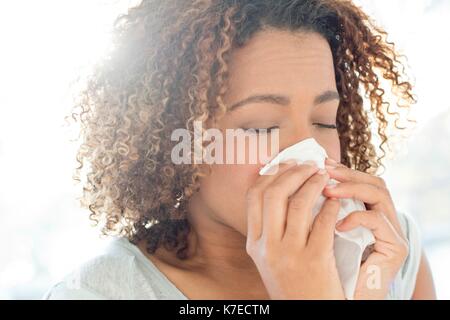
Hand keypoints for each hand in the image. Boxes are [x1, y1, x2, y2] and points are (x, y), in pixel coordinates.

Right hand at [246, 161, 344, 298]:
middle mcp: (267, 247)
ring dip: (314, 183)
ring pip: (299, 203)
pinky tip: (337, 202)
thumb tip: (282, 188)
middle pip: (274, 194)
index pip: (254, 196)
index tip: (287, 165)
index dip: (271, 174)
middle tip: (309, 165)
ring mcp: (289, 254)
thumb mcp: (270, 258)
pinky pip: (323, 222)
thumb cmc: (292, 284)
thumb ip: (271, 228)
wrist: (308, 313)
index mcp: (254, 243)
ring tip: (326, 177)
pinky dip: (331, 206)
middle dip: (293, 173)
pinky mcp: (315, 260)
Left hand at [322, 158, 408, 298]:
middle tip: (323, 169)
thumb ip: (317, 210)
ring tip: (327, 191)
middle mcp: (384, 219)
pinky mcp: (396, 248)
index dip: (341, 170)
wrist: (344, 300)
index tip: (318, 164)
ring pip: (380, 193)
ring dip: (351, 188)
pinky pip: (378, 221)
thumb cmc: (328, 268)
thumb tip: (296, 181)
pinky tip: (337, 225)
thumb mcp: (319, 233)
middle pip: (373, 181)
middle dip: (347, 173)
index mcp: (367, 213)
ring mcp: (392, 232)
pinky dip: (357, 218)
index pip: (361, 180)